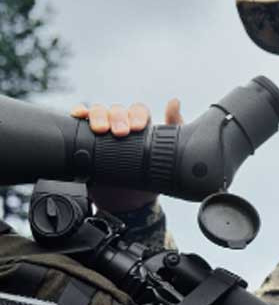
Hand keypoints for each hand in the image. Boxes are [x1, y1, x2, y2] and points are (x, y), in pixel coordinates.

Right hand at [69, 99, 183, 211]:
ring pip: (98, 113)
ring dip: (98, 116)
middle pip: (116, 110)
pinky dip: (79, 115)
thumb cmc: (150, 176)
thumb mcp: (167, 155)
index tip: (138, 128)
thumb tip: (174, 101)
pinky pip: (80, 123)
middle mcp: (120, 126)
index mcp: (140, 126)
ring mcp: (103, 132)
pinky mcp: (86, 141)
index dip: (137, 115)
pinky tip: (78, 116)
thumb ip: (174, 129)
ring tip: (101, 129)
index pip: (138, 111)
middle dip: (117, 117)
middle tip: (120, 132)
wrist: (129, 203)